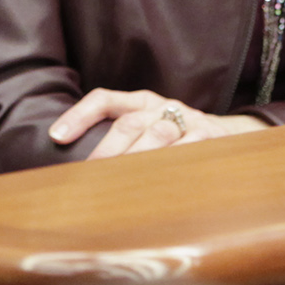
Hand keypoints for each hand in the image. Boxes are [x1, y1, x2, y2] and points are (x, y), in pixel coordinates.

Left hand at [49, 88, 268, 160]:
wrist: (228, 132)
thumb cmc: (174, 134)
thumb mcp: (147, 127)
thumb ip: (118, 139)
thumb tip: (78, 170)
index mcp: (140, 101)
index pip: (104, 99)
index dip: (78, 115)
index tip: (56, 137)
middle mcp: (161, 105)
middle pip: (128, 123)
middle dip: (106, 150)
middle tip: (88, 174)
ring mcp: (187, 119)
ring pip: (156, 136)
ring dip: (136, 160)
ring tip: (117, 182)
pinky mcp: (209, 137)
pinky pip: (187, 152)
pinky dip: (171, 167)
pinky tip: (156, 185)